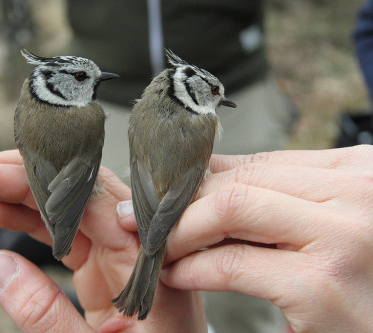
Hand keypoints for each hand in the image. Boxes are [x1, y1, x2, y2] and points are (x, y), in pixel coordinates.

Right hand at [0, 150, 205, 332]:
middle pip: (82, 197)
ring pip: (71, 211)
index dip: (39, 183)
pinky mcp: (106, 267)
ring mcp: (121, 256)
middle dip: (29, 179)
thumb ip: (46, 313)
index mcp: (147, 263)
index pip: (93, 203)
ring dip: (26, 196)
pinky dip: (36, 224)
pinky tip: (5, 212)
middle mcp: (138, 249)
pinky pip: (69, 236)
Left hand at [153, 145, 372, 331]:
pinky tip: (178, 274)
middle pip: (241, 181)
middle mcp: (358, 194)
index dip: (202, 178)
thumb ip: (272, 194)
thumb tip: (204, 173)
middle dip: (183, 203)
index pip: (260, 161)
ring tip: (160, 248)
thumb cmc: (357, 280)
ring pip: (230, 210)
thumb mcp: (325, 222)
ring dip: (181, 232)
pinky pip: (232, 263)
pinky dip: (192, 267)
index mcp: (358, 173)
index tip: (166, 193)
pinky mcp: (321, 287)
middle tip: (150, 220)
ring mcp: (342, 237)